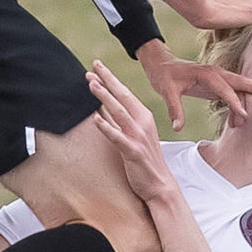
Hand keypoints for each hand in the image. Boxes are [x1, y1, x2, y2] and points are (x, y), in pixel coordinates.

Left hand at [88, 61, 174, 200]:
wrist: (160, 185)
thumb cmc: (145, 160)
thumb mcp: (133, 135)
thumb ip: (118, 121)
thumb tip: (100, 106)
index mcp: (144, 117)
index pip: (125, 93)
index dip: (110, 79)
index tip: (97, 66)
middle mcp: (142, 123)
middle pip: (122, 97)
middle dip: (106, 80)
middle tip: (92, 67)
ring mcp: (138, 137)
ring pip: (119, 112)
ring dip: (104, 97)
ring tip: (91, 84)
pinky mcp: (133, 152)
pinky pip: (117, 137)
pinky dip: (106, 127)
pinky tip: (95, 118)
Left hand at [135, 38, 251, 132]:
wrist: (162, 65)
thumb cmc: (165, 76)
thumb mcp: (167, 91)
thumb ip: (174, 108)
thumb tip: (178, 127)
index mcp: (208, 73)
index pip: (226, 88)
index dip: (235, 102)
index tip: (244, 115)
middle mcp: (217, 74)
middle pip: (242, 82)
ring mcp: (219, 79)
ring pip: (239, 90)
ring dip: (245, 105)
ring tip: (241, 124)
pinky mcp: (217, 85)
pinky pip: (233, 94)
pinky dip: (237, 106)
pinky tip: (235, 120)